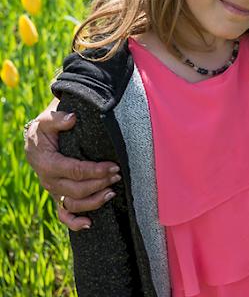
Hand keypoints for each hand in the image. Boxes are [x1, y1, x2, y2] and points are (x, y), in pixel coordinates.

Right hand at [24, 105, 119, 230]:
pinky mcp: (57, 195)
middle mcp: (49, 181)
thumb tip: (72, 118)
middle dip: (100, 183)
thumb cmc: (44, 129)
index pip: (75, 170)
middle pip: (77, 189)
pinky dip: (74, 222)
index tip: (113, 166)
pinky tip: (89, 224)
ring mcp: (53, 191)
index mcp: (48, 163)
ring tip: (112, 193)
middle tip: (118, 175)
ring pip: (73, 204)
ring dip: (94, 202)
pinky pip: (63, 215)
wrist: (35, 140)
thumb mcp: (47, 119)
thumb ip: (58, 118)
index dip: (96, 171)